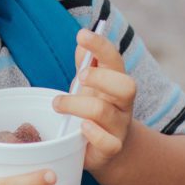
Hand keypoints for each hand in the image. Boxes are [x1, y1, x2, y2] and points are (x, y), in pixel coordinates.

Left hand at [53, 28, 136, 171]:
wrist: (110, 150)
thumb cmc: (96, 110)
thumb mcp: (90, 86)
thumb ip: (86, 66)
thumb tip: (81, 44)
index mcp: (117, 82)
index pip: (115, 60)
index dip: (101, 46)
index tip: (82, 34)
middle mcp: (123, 103)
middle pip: (126, 86)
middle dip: (101, 78)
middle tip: (79, 77)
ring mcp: (119, 126)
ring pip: (104, 112)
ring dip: (77, 105)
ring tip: (58, 104)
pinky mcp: (112, 148)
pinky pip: (108, 142)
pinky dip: (93, 133)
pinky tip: (81, 127)